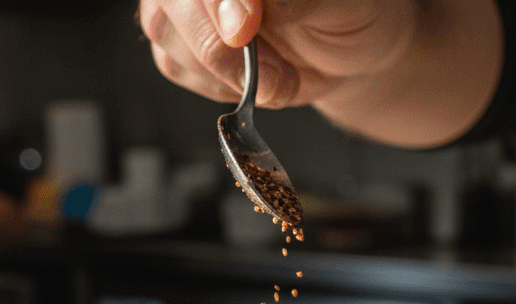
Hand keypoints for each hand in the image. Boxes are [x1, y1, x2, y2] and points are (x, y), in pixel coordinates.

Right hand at [137, 0, 417, 108]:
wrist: (350, 51)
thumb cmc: (349, 10)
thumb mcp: (335, 2)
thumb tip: (241, 13)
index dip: (219, 1)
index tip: (246, 30)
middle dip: (220, 47)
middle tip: (272, 75)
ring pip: (164, 31)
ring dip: (222, 71)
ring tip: (275, 77)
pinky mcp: (179, 38)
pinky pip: (173, 64)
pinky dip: (217, 84)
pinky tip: (252, 79)